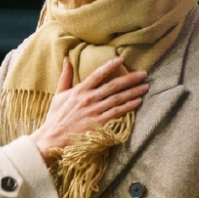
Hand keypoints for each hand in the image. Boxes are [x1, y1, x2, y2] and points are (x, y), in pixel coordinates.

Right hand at [30, 57, 147, 162]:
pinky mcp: (100, 123)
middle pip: (113, 86)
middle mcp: (89, 99)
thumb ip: (65, 76)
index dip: (109, 66)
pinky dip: (129, 106)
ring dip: (133, 92)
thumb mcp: (58, 94)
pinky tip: (138, 101)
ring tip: (145, 87)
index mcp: (79, 90)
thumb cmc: (55, 117)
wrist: (53, 138)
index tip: (121, 59)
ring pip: (118, 98)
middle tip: (143, 74)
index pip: (97, 74)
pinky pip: (117, 112)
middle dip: (130, 79)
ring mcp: (95, 111)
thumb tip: (67, 59)